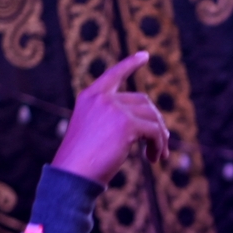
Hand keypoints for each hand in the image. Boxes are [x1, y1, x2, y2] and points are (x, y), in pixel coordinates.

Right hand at [52, 52, 169, 184]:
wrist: (72, 176)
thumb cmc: (81, 163)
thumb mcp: (94, 134)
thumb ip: (115, 122)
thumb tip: (152, 126)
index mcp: (89, 97)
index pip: (114, 75)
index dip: (130, 64)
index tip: (145, 55)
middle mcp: (102, 98)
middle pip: (143, 102)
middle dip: (155, 123)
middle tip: (160, 145)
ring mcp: (114, 108)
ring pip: (152, 117)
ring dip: (160, 138)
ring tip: (158, 157)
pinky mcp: (127, 123)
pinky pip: (155, 131)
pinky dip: (159, 145)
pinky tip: (154, 160)